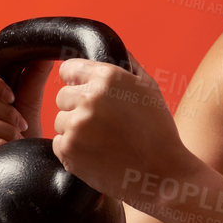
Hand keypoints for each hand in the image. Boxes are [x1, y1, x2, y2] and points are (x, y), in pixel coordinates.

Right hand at [0, 59, 35, 178]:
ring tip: (14, 138)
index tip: (12, 98)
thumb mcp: (24, 100)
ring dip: (2, 131)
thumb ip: (32, 75)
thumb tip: (45, 51)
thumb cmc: (10, 131)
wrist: (6, 166)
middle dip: (4, 113)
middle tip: (19, 125)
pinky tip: (3, 149)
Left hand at [50, 53, 193, 214]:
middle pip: (62, 96)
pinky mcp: (68, 150)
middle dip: (77, 108)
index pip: (69, 69)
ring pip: (60, 121)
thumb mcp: (149, 89)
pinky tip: (97, 154)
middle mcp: (89, 98)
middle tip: (102, 124)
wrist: (163, 175)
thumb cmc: (159, 132)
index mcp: (107, 78)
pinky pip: (59, 144)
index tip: (87, 94)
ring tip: (103, 141)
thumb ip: (127, 64)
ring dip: (75, 130)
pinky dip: (73, 150)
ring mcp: (76, 125)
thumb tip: (112, 46)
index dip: (77, 81)